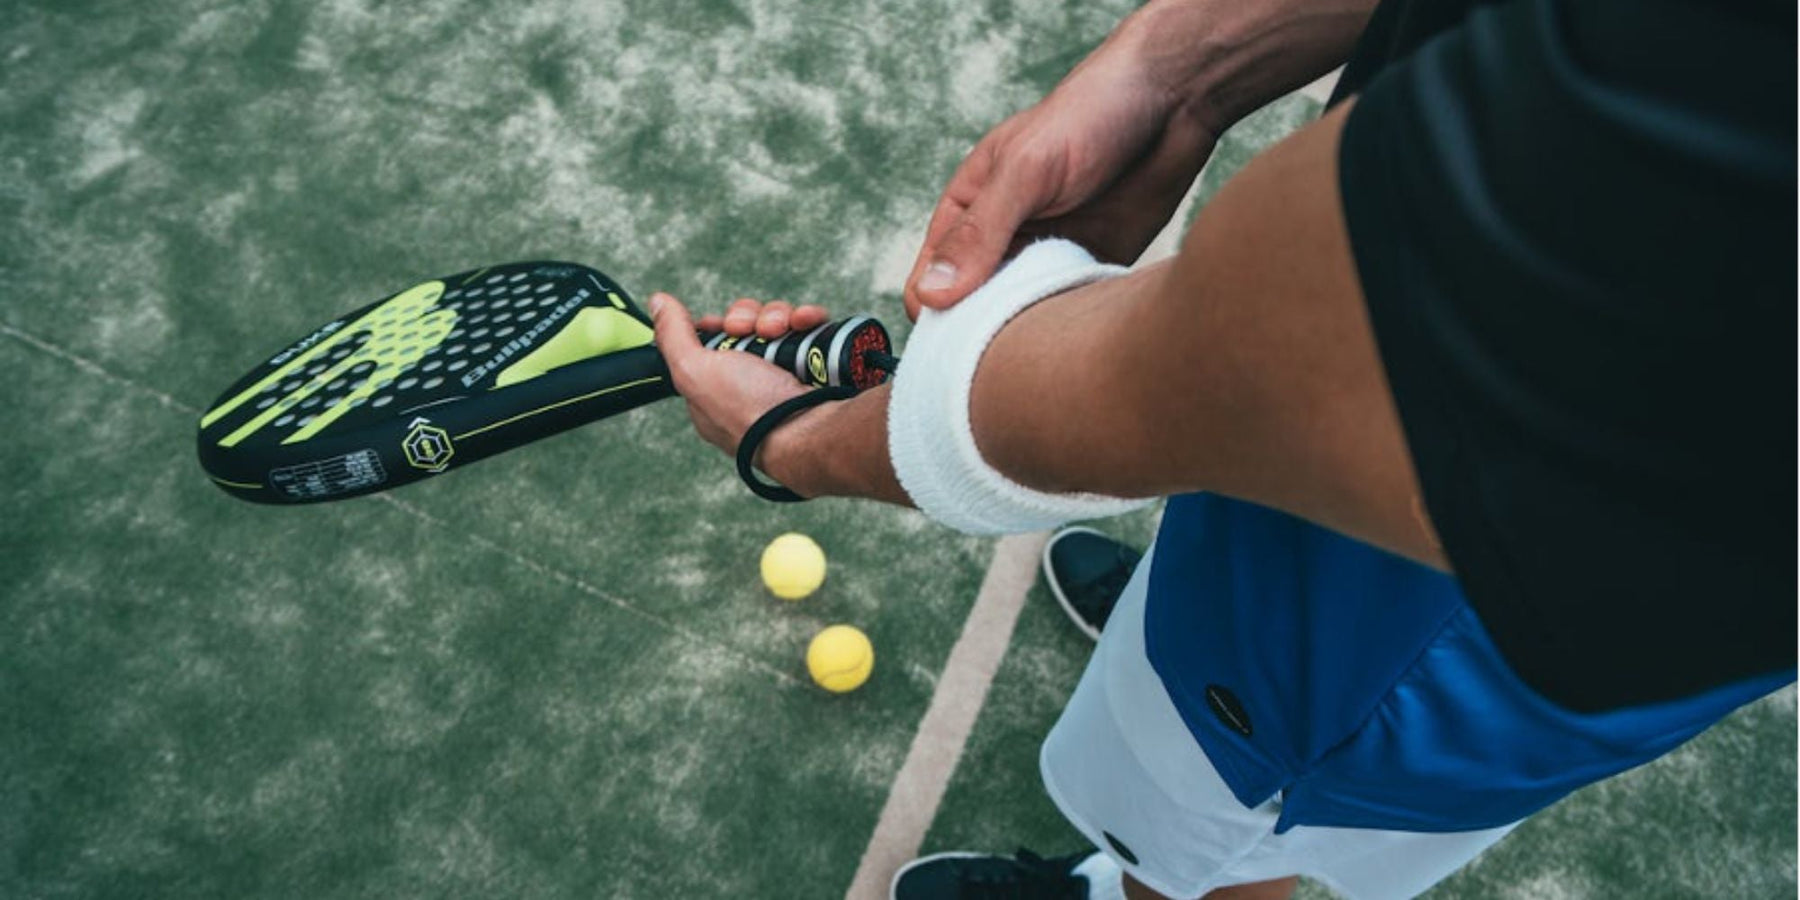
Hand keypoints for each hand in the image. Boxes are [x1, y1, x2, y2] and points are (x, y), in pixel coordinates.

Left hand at [649, 292, 830, 459]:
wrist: (809, 430)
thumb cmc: (748, 413)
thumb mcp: (694, 371)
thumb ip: (672, 335)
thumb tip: (657, 301)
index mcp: (715, 392)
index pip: (711, 346)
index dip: (717, 328)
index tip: (723, 325)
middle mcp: (749, 385)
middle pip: (744, 328)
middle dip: (748, 318)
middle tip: (750, 330)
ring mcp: (784, 376)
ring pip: (776, 324)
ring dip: (777, 317)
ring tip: (781, 330)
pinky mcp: (815, 366)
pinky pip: (807, 330)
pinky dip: (806, 321)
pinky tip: (805, 323)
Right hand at [903, 24, 1219, 318]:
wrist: (1173, 101)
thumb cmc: (1089, 117)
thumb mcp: (1024, 170)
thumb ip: (979, 233)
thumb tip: (931, 295)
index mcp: (969, 212)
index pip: (929, 282)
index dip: (936, 318)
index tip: (959, 343)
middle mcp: (1003, 241)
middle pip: (973, 312)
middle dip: (982, 338)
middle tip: (1007, 354)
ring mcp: (1047, 258)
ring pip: (1020, 320)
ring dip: (1028, 337)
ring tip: (1046, 343)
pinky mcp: (1090, 270)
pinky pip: (1067, 314)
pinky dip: (1069, 329)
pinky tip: (1080, 331)